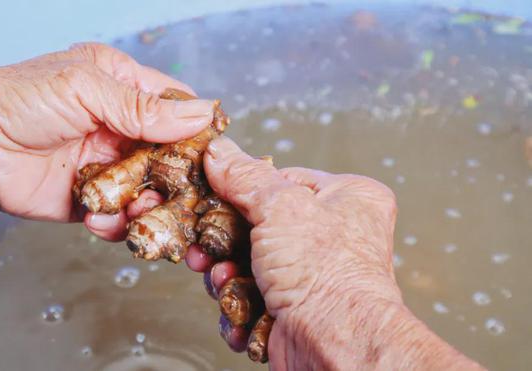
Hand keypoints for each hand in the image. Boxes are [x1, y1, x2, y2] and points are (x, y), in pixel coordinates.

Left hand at [0, 43, 214, 223]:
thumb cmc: (21, 100)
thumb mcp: (87, 89)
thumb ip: (143, 108)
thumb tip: (202, 115)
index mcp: (122, 87)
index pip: (174, 106)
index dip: (197, 127)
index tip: (213, 151)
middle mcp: (120, 127)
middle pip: (170, 154)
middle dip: (178, 175)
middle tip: (185, 191)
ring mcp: (108, 164)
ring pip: (150, 189)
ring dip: (150, 203)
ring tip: (138, 208)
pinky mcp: (93, 199)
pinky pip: (120, 215)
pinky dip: (117, 223)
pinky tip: (101, 219)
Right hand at [185, 137, 400, 368]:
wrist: (337, 345)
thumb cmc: (327, 274)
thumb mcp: (280, 206)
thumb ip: (244, 176)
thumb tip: (219, 151)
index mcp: (347, 199)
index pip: (280, 181)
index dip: (241, 192)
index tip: (210, 198)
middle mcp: (334, 236)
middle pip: (258, 226)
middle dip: (226, 243)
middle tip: (206, 248)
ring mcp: (313, 275)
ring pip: (250, 265)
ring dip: (228, 277)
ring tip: (223, 281)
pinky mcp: (295, 309)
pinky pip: (253, 297)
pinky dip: (239, 306)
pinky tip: (239, 311)